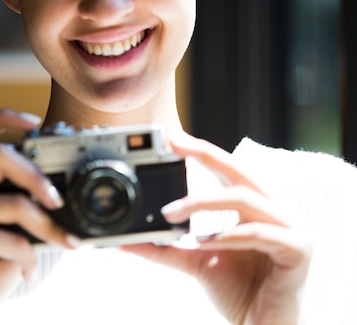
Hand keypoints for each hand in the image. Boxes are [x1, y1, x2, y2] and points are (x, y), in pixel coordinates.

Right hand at [0, 109, 74, 324]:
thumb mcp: (12, 226)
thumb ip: (24, 199)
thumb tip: (63, 187)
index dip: (4, 116)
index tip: (35, 122)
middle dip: (37, 176)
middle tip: (57, 199)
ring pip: (15, 202)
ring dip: (48, 228)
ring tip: (62, 244)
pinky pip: (15, 239)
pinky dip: (30, 259)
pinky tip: (25, 270)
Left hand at [123, 133, 311, 324]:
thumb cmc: (239, 291)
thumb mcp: (196, 262)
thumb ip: (166, 249)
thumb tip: (129, 239)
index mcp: (254, 208)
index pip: (227, 170)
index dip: (201, 152)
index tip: (171, 138)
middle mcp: (275, 211)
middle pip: (239, 172)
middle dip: (204, 155)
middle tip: (172, 146)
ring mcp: (291, 227)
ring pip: (244, 198)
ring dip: (203, 202)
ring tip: (171, 214)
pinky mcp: (300, 250)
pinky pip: (260, 234)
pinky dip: (228, 235)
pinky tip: (203, 242)